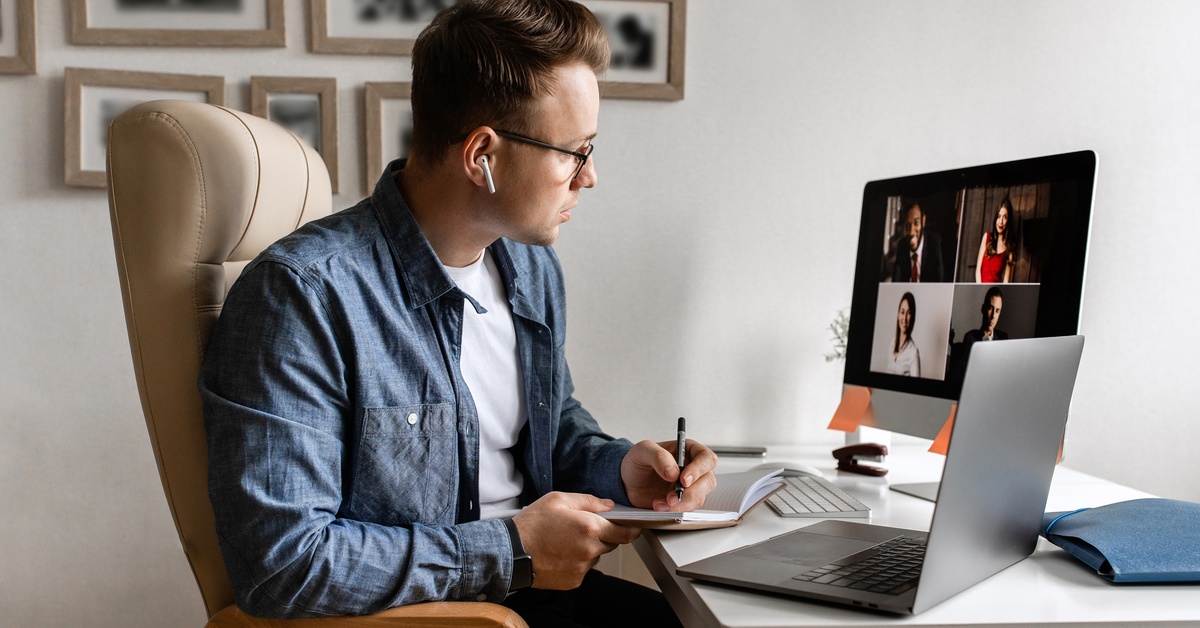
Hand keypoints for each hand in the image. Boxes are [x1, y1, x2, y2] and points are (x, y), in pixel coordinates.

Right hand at [511, 492, 639, 589]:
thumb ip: (588, 501)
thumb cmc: (532, 524)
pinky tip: (560, 553)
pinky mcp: (574, 581)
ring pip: (596, 556)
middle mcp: (589, 550)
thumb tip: (609, 505)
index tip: (634, 527)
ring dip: (588, 548)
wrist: (511, 552)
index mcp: (589, 527)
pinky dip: (577, 561)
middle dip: (603, 535)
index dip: (631, 529)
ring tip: (566, 540)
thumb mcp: (558, 500)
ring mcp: (582, 568)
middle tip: (582, 528)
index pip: (625, 532)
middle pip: (611, 543)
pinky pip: (583, 568)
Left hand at [620, 439, 717, 511]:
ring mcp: (690, 486)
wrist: (628, 481)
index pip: (706, 458)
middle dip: (691, 492)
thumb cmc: (638, 461)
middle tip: (672, 497)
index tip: (684, 480)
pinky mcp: (683, 501)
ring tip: (660, 502)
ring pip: (699, 497)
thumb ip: (658, 456)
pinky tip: (659, 506)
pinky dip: (674, 510)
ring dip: (681, 504)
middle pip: (707, 481)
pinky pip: (687, 508)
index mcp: (688, 450)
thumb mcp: (642, 451)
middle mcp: (693, 468)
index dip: (699, 470)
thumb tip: (674, 472)